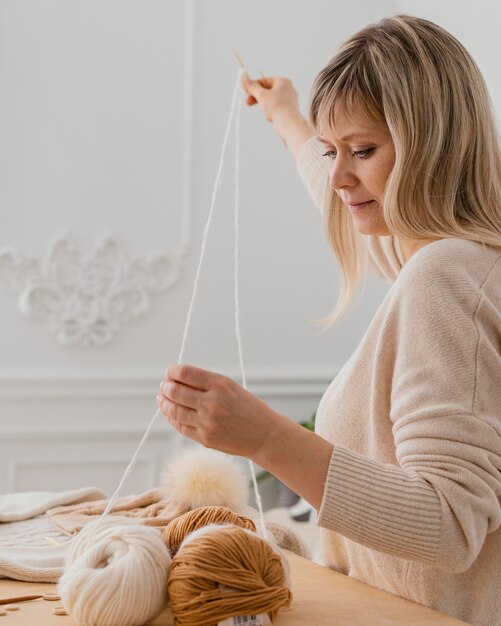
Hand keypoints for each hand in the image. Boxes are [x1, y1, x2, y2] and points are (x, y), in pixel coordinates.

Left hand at [157, 364, 283, 458]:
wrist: (264, 435)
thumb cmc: (249, 408)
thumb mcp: (231, 387)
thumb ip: (206, 383)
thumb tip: (178, 380)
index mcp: (220, 384)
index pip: (185, 373)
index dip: (172, 371)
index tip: (170, 372)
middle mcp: (211, 402)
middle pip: (175, 391)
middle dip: (166, 386)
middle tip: (164, 385)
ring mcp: (207, 422)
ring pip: (174, 410)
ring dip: (165, 402)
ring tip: (162, 398)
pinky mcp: (204, 438)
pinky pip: (180, 426)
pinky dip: (172, 418)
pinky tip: (170, 412)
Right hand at [242, 74, 313, 159]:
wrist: (288, 123)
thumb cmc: (277, 106)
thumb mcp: (261, 95)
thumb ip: (253, 87)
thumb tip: (245, 78)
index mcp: (283, 81)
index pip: (264, 80)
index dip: (253, 86)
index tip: (245, 92)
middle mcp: (288, 88)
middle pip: (268, 90)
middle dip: (258, 97)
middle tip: (248, 103)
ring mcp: (290, 100)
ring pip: (271, 100)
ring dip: (264, 105)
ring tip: (266, 112)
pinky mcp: (289, 110)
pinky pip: (276, 108)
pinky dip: (271, 111)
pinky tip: (271, 117)